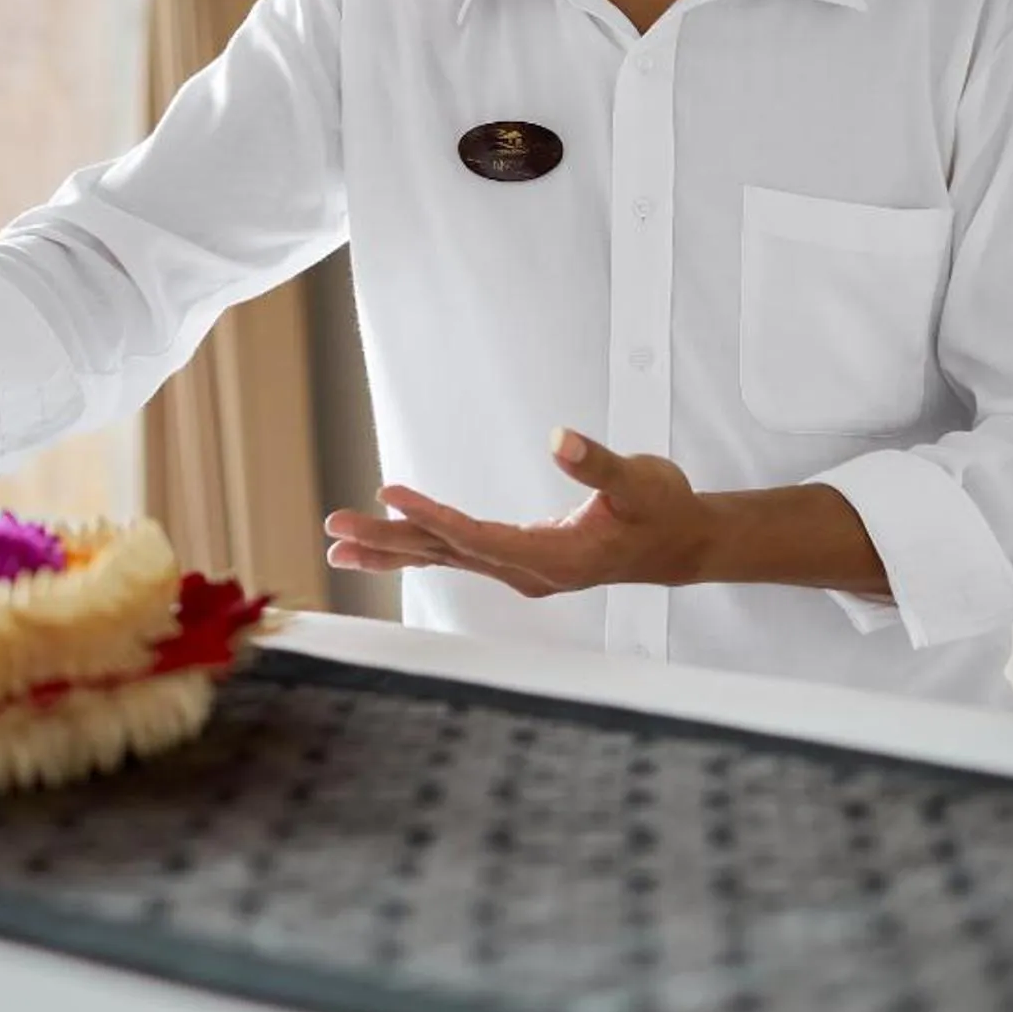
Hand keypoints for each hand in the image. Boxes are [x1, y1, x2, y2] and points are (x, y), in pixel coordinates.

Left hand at [321, 427, 715, 595]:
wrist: (677, 544)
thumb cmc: (660, 510)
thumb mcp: (640, 480)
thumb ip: (599, 464)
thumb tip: (561, 439)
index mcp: (554, 558)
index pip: (477, 537)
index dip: (432, 516)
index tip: (390, 493)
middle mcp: (527, 572)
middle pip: (445, 554)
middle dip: (387, 540)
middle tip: (335, 526)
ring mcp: (519, 571)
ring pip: (442, 559)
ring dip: (390, 549)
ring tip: (339, 543)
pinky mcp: (515, 562)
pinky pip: (453, 555)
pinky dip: (415, 548)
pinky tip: (385, 544)